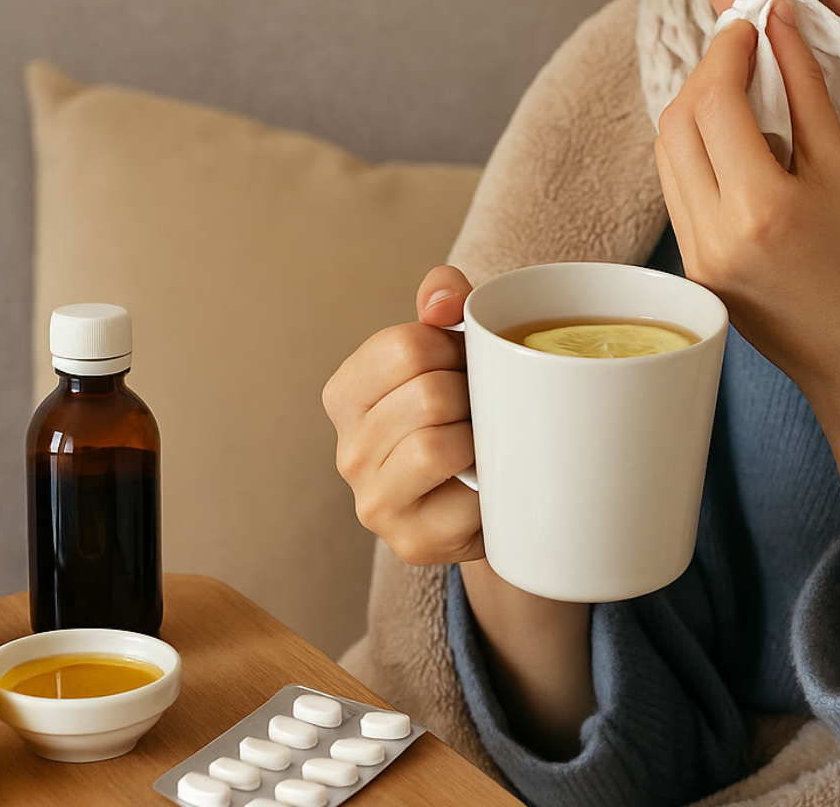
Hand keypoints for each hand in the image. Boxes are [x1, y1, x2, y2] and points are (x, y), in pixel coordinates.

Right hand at [322, 265, 481, 564]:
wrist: (493, 495)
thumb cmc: (467, 410)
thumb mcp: (453, 347)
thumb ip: (443, 301)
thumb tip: (443, 297)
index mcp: (346, 393)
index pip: (404, 347)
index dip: (453, 350)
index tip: (464, 367)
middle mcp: (348, 450)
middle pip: (427, 396)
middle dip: (472, 396)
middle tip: (483, 409)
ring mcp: (375, 502)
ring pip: (435, 447)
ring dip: (478, 439)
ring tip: (483, 442)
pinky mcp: (412, 542)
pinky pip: (462, 502)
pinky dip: (489, 487)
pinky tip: (488, 483)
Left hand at [654, 0, 839, 404]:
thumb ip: (807, 90)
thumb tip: (781, 21)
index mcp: (756, 209)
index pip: (713, 102)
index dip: (726, 50)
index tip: (752, 25)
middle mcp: (712, 235)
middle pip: (676, 123)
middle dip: (705, 75)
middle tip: (744, 51)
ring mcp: (695, 258)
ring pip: (667, 156)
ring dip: (695, 112)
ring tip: (742, 93)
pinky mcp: (693, 271)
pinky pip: (678, 191)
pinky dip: (697, 153)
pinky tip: (738, 146)